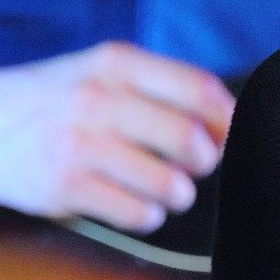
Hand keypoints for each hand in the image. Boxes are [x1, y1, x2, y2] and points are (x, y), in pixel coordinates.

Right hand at [0, 42, 233, 231]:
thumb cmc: (53, 101)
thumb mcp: (99, 72)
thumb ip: (158, 88)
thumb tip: (226, 121)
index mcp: (115, 64)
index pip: (199, 88)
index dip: (226, 119)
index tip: (225, 135)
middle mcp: (98, 99)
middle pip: (190, 140)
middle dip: (205, 162)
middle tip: (194, 167)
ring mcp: (80, 144)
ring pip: (168, 184)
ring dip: (178, 195)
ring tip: (164, 189)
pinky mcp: (65, 187)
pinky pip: (137, 213)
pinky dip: (147, 215)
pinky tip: (133, 204)